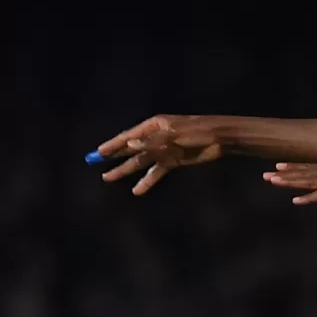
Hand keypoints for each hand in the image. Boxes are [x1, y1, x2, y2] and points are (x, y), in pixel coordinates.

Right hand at [93, 115, 222, 194]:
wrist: (220, 138)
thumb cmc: (198, 130)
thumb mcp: (174, 135)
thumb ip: (152, 142)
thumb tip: (129, 143)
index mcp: (155, 126)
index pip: (129, 136)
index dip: (113, 145)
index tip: (98, 153)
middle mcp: (156, 138)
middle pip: (131, 148)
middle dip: (115, 156)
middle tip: (96, 166)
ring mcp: (164, 150)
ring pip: (140, 162)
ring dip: (126, 170)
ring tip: (108, 178)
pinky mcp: (173, 161)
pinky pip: (156, 172)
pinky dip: (147, 181)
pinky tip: (137, 190)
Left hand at [264, 162, 316, 204]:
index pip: (314, 167)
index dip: (296, 168)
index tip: (278, 166)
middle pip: (308, 172)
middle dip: (286, 174)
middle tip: (266, 175)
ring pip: (311, 181)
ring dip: (291, 182)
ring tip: (273, 181)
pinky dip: (310, 197)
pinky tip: (296, 201)